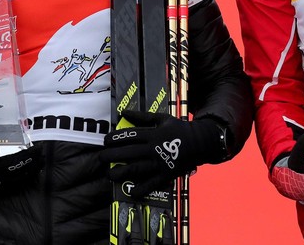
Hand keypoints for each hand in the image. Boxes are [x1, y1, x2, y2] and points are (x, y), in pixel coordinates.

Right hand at [0, 145, 41, 198]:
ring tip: (40, 162)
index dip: (25, 158)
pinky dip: (20, 177)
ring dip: (28, 171)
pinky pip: (8, 182)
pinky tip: (27, 171)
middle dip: (30, 165)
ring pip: (13, 179)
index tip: (37, 150)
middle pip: (15, 174)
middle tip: (43, 155)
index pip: (10, 165)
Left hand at [100, 110, 227, 198]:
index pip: (130, 136)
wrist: (201, 142)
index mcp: (153, 134)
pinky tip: (130, 190)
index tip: (105, 141)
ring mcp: (160, 163)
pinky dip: (141, 188)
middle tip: (101, 157)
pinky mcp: (167, 175)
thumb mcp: (162, 118)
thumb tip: (124, 112)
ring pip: (137, 169)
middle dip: (112, 156)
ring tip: (110, 174)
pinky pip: (152, 183)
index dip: (115, 138)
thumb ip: (142, 116)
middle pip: (129, 153)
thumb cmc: (180, 129)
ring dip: (121, 173)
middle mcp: (154, 149)